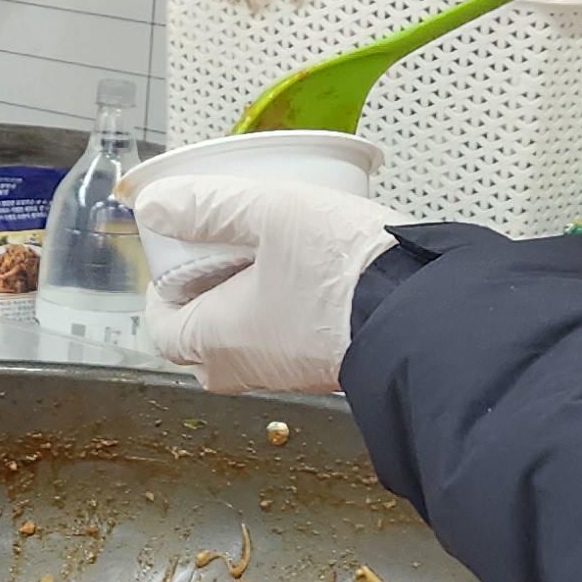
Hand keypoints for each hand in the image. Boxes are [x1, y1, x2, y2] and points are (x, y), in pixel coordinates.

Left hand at [134, 175, 396, 395]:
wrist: (425, 314)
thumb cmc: (345, 270)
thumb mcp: (270, 212)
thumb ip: (209, 206)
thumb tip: (156, 207)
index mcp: (219, 337)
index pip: (162, 330)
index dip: (161, 294)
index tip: (173, 264)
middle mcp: (250, 367)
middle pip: (200, 348)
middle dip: (199, 307)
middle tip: (214, 263)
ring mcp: (291, 374)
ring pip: (246, 350)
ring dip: (244, 313)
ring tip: (264, 263)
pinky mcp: (328, 368)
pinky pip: (286, 350)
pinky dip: (282, 321)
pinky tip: (307, 281)